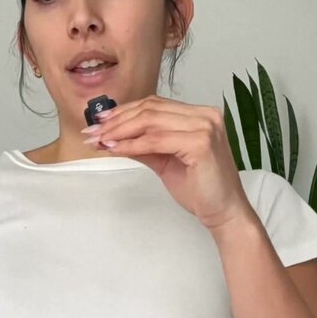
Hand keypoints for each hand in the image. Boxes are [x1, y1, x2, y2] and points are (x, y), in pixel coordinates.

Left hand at [83, 94, 252, 229]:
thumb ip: (145, 146)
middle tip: (92, 132)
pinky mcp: (201, 143)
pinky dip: (131, 144)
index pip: (155, 105)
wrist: (224, 212)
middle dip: (116, 121)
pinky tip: (115, 150)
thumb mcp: (167, 161)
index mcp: (200, 115)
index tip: (99, 122)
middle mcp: (205, 115)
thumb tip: (114, 138)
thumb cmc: (202, 190)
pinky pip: (156, 141)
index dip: (124, 111)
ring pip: (150, 122)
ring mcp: (205, 127)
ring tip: (99, 141)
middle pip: (150, 110)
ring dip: (119, 131)